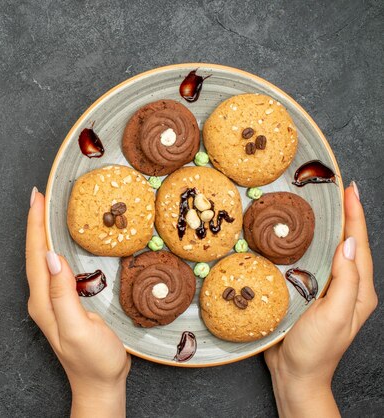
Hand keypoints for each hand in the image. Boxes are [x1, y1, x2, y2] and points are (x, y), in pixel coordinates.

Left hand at [26, 187, 130, 417]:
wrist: (101, 385)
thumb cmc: (94, 361)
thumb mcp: (79, 328)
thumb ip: (63, 294)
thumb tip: (52, 257)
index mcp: (43, 301)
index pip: (36, 255)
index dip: (36, 225)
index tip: (37, 198)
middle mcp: (42, 298)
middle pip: (35, 253)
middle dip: (36, 222)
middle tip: (41, 196)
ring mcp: (52, 301)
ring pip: (44, 259)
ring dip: (44, 233)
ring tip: (47, 210)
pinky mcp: (65, 303)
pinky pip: (56, 268)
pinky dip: (56, 247)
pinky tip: (62, 241)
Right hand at [265, 182, 376, 416]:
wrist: (295, 375)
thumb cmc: (316, 349)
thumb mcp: (335, 314)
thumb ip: (346, 279)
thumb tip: (347, 242)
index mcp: (358, 289)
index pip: (357, 243)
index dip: (354, 215)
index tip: (349, 188)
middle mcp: (344, 286)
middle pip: (344, 242)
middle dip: (341, 214)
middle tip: (331, 188)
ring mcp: (324, 289)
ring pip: (325, 250)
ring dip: (321, 227)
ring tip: (312, 205)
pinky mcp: (304, 293)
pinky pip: (306, 262)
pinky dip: (302, 244)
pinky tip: (290, 236)